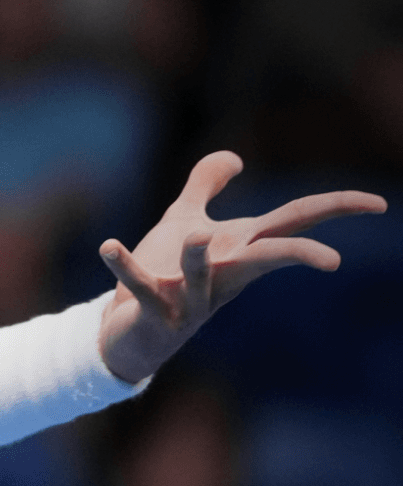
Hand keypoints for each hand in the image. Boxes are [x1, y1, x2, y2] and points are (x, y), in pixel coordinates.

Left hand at [96, 151, 386, 382]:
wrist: (130, 329)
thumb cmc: (166, 272)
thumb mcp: (184, 220)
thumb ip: (205, 186)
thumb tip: (235, 155)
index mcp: (237, 248)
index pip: (293, 222)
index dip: (336, 210)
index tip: (379, 203)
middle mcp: (222, 273)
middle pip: (267, 258)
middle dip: (296, 255)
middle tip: (331, 260)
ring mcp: (190, 297)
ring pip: (201, 276)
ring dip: (197, 256)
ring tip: (196, 233)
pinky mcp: (153, 309)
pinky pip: (141, 288)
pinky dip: (125, 267)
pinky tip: (109, 245)